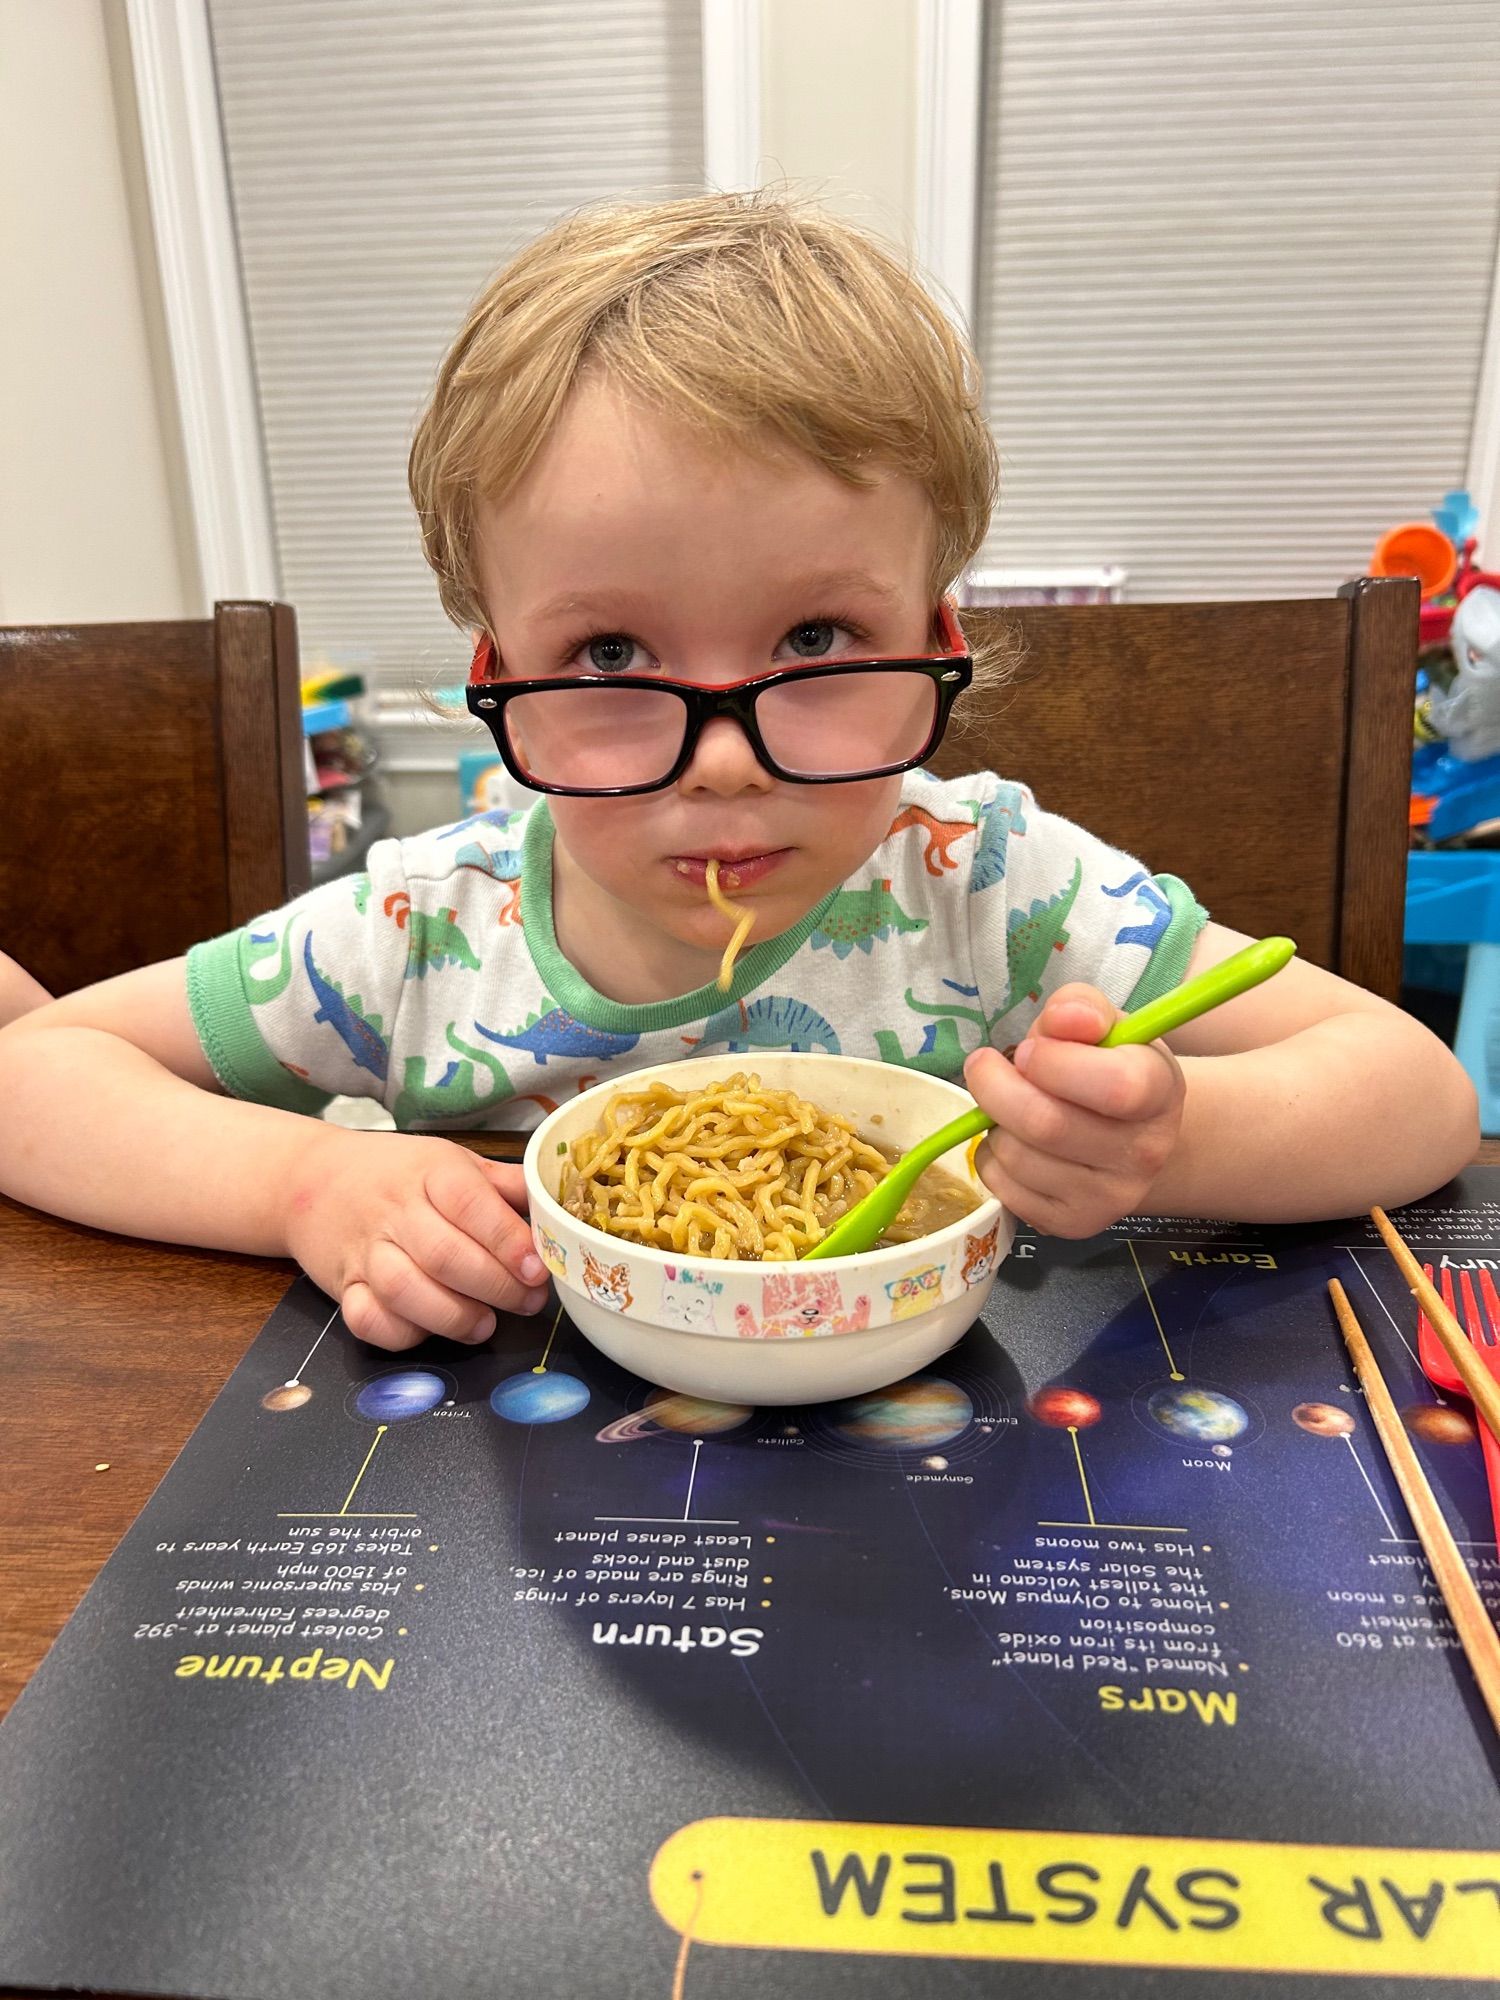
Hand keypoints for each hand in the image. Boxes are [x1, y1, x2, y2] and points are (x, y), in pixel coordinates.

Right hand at [282, 1127, 550, 1348]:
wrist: (313, 1178)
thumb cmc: (399, 1172)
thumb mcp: (453, 1162)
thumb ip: (505, 1186)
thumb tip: (558, 1208)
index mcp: (431, 1172)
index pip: (469, 1204)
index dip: (507, 1240)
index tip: (537, 1267)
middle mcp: (395, 1211)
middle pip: (445, 1255)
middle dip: (496, 1286)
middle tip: (529, 1301)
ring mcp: (365, 1252)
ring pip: (405, 1291)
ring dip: (453, 1316)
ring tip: (485, 1324)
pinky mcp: (342, 1287)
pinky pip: (366, 1319)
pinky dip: (401, 1333)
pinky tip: (430, 1330)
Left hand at [963, 983, 1184, 1237]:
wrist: (1132, 1136)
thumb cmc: (1109, 1066)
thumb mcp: (1104, 1025)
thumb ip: (1080, 1008)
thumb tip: (1063, 1020)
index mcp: (1160, 1093)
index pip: (1115, 1086)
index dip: (1054, 1062)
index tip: (1027, 1049)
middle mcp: (1144, 1154)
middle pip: (1046, 1125)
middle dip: (996, 1087)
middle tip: (985, 1065)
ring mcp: (1110, 1198)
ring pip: (1017, 1157)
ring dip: (994, 1123)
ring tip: (1010, 1105)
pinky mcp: (1073, 1224)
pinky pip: (1003, 1188)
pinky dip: (991, 1157)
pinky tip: (1014, 1140)